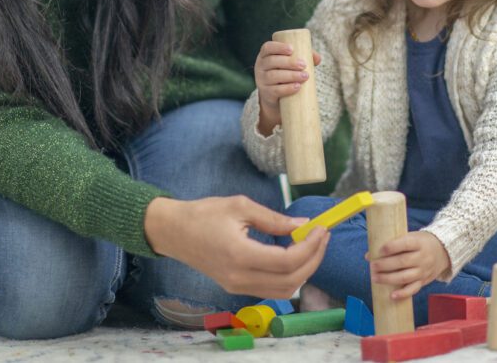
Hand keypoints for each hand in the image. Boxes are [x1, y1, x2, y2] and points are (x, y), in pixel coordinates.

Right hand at [143, 195, 328, 299]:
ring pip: (282, 290)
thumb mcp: (240, 206)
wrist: (173, 231)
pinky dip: (289, 276)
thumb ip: (273, 219)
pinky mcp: (235, 287)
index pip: (286, 261)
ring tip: (312, 245)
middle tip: (322, 237)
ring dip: (303, 271)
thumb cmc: (204, 213)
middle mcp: (239, 277)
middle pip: (290, 281)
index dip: (310, 247)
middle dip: (313, 260)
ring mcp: (236, 286)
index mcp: (239, 255)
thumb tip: (303, 224)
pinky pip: (270, 289)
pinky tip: (293, 254)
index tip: (321, 229)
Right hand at [254, 40, 320, 135]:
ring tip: (305, 76)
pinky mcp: (266, 93)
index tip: (292, 49)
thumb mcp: (290, 64)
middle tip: (303, 65)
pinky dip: (287, 88)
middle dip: (289, 62)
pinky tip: (297, 86)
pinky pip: (275, 90)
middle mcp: (260, 66)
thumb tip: (317, 59)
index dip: (278, 47)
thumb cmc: (285, 73)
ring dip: (291, 75)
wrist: (276, 97)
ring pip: (273, 76)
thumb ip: (305, 57)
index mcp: (265, 55)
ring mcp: (261, 80)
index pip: (267, 47)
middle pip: (272, 61)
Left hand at [368, 231, 450, 299]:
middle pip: (403, 262)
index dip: (392, 247)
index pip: (405, 244)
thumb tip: (368, 255)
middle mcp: (423, 257)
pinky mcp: (423, 281)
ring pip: (405, 277)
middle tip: (373, 265)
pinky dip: (403, 294)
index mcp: (419, 243)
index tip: (380, 250)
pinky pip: (413, 289)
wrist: (443, 251)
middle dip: (385, 265)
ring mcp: (423, 271)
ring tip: (375, 278)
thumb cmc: (420, 242)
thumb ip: (392, 245)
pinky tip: (392, 296)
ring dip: (388, 279)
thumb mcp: (410, 237)